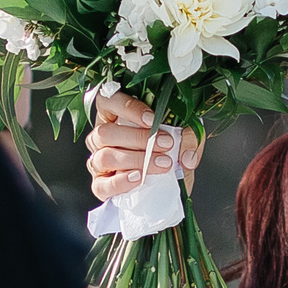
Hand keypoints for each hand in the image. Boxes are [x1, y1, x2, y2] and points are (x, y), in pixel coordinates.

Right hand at [85, 89, 202, 201]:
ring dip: (135, 160)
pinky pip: (101, 185)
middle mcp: (102, 138)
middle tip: (166, 144)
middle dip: (138, 138)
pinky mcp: (100, 186)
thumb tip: (187, 157)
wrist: (167, 187)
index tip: (153, 120)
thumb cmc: (168, 154)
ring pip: (105, 157)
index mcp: (115, 116)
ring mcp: (98, 162)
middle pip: (105, 132)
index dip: (128, 108)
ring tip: (162, 164)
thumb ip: (188, 140)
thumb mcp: (184, 140)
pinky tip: (139, 179)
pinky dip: (120, 182)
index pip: (108, 100)